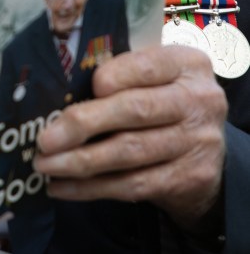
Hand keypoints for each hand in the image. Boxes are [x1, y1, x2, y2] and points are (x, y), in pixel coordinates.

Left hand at [32, 45, 226, 232]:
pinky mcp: (189, 179)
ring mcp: (197, 142)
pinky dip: (92, 188)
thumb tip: (61, 94)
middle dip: (83, 124)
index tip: (86, 87)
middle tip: (46, 138)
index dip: (113, 76)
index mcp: (187, 64)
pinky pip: (133, 186)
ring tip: (45, 165)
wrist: (208, 152)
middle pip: (135, 110)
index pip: (146, 66)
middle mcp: (199, 101)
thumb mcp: (156, 77)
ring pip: (130, 153)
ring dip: (80, 161)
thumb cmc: (164, 100)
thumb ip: (122, 76)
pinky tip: (63, 186)